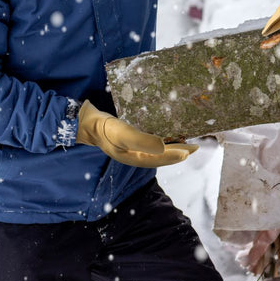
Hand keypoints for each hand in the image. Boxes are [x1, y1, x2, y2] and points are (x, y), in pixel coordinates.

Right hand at [76, 100, 197, 166]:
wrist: (85, 122)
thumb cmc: (103, 128)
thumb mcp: (122, 134)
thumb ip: (142, 141)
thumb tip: (164, 147)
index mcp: (134, 158)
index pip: (160, 158)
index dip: (176, 155)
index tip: (190, 150)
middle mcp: (135, 154)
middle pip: (161, 156)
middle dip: (178, 152)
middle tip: (194, 146)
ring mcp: (132, 147)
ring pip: (157, 149)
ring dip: (171, 146)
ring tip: (185, 140)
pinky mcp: (130, 137)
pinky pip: (150, 141)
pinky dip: (161, 139)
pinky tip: (165, 133)